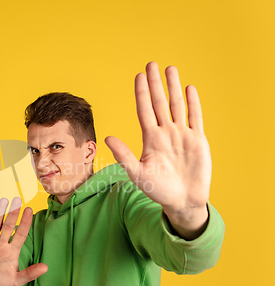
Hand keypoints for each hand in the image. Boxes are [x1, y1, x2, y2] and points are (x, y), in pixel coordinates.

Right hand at [0, 197, 47, 285]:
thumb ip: (30, 274)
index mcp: (12, 252)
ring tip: (4, 200)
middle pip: (8, 226)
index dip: (25, 222)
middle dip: (13, 213)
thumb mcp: (16, 281)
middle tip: (17, 199)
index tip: (30, 210)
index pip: (21, 234)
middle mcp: (2, 245)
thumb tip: (46, 267)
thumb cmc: (0, 284)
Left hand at [104, 62, 210, 233]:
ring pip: (177, 105)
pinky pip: (195, 117)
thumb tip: (107, 137)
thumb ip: (124, 154)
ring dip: (173, 87)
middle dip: (155, 83)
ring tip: (170, 69)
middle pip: (159, 102)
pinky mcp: (198, 140)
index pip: (144, 110)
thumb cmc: (158, 189)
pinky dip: (193, 103)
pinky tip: (189, 88)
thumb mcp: (137, 172)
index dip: (141, 93)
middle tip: (151, 64)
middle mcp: (165, 132)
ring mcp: (182, 135)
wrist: (182, 201)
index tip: (138, 76)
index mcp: (150, 138)